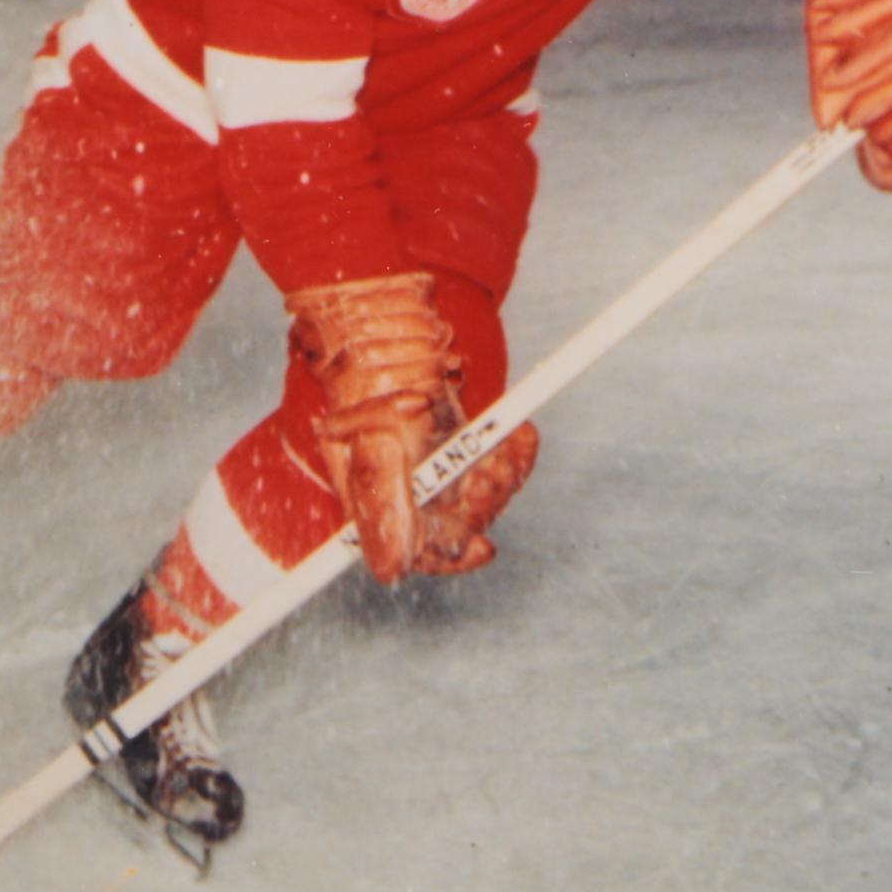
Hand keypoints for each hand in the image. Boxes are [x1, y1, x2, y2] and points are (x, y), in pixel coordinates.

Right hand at [282, 272, 534, 582]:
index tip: (482, 548)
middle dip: (482, 501)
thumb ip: (383, 505)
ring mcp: (431, 463)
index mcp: (371, 496)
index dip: (447, 556)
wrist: (392, 319)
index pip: (410, 549)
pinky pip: (497, 464)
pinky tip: (520, 433)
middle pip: (453, 524)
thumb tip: (390, 572)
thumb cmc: (372, 376)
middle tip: (493, 472)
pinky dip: (514, 452)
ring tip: (510, 441)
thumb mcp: (376, 443)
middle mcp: (401, 485)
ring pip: (481, 495)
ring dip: (502, 473)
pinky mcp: (458, 442)